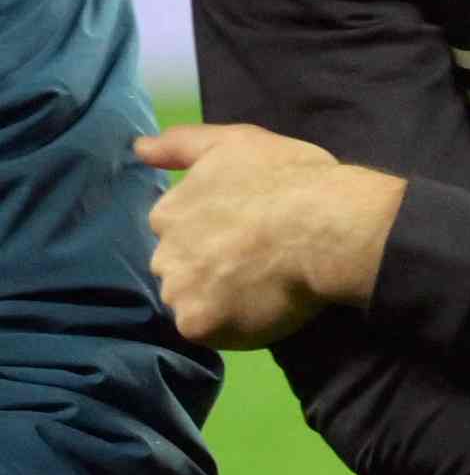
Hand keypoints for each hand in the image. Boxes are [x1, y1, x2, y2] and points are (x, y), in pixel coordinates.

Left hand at [129, 123, 398, 345]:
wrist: (327, 226)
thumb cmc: (290, 180)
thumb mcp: (235, 142)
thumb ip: (181, 144)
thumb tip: (137, 148)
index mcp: (169, 211)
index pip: (178, 235)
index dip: (213, 238)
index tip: (245, 236)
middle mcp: (164, 252)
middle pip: (180, 271)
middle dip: (208, 271)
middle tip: (255, 266)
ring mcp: (179, 290)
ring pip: (193, 303)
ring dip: (218, 302)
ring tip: (263, 290)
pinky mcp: (199, 324)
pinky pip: (212, 333)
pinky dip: (234, 328)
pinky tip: (264, 310)